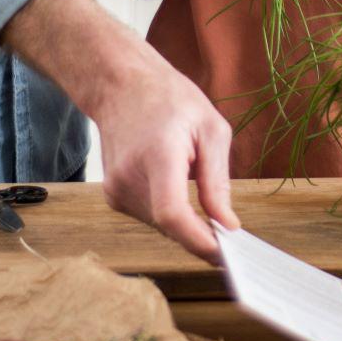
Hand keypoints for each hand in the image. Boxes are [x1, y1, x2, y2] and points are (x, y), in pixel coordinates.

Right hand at [86, 55, 240, 260]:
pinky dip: (169, 212)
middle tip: (229, 231)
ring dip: (185, 221)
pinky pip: (149, 217)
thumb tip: (228, 225)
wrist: (121, 85)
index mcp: (158, 155)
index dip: (199, 241)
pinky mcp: (113, 197)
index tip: (225, 255)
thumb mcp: (210, 129)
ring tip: (197, 189)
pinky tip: (175, 185)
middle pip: (170, 226)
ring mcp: (115, 189)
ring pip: (160, 226)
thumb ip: (218, 181)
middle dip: (201, 234)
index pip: (172, 213)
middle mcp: (129, 176)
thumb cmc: (169, 99)